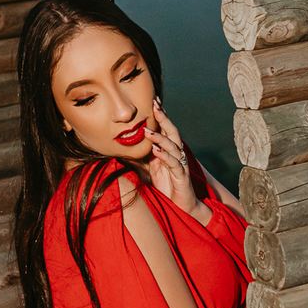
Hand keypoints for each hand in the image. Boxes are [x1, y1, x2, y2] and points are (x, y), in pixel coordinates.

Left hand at [146, 99, 202, 217]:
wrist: (183, 206)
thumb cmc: (167, 187)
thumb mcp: (151, 170)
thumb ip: (143, 157)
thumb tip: (124, 146)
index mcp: (169, 151)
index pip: (165, 129)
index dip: (161, 115)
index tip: (153, 100)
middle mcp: (177, 154)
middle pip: (172, 131)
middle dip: (164, 118)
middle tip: (155, 105)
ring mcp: (180, 164)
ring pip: (173, 146)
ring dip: (160, 138)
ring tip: (147, 131)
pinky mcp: (182, 176)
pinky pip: (174, 164)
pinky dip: (165, 156)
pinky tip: (156, 151)